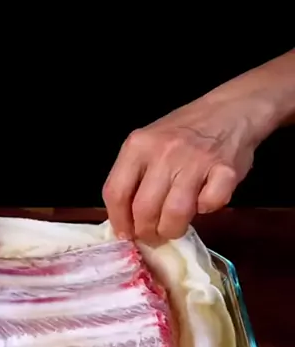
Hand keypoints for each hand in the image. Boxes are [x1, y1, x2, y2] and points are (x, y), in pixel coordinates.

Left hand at [103, 96, 263, 243]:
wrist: (231, 110)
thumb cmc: (184, 133)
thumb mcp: (149, 144)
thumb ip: (134, 177)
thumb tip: (125, 223)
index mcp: (139, 145)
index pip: (116, 193)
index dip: (120, 222)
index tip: (127, 234)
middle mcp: (164, 151)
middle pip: (144, 210)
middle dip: (147, 233)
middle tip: (154, 235)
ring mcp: (196, 160)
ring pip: (175, 214)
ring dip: (173, 229)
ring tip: (175, 226)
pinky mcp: (225, 170)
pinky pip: (209, 205)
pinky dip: (207, 210)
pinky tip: (204, 201)